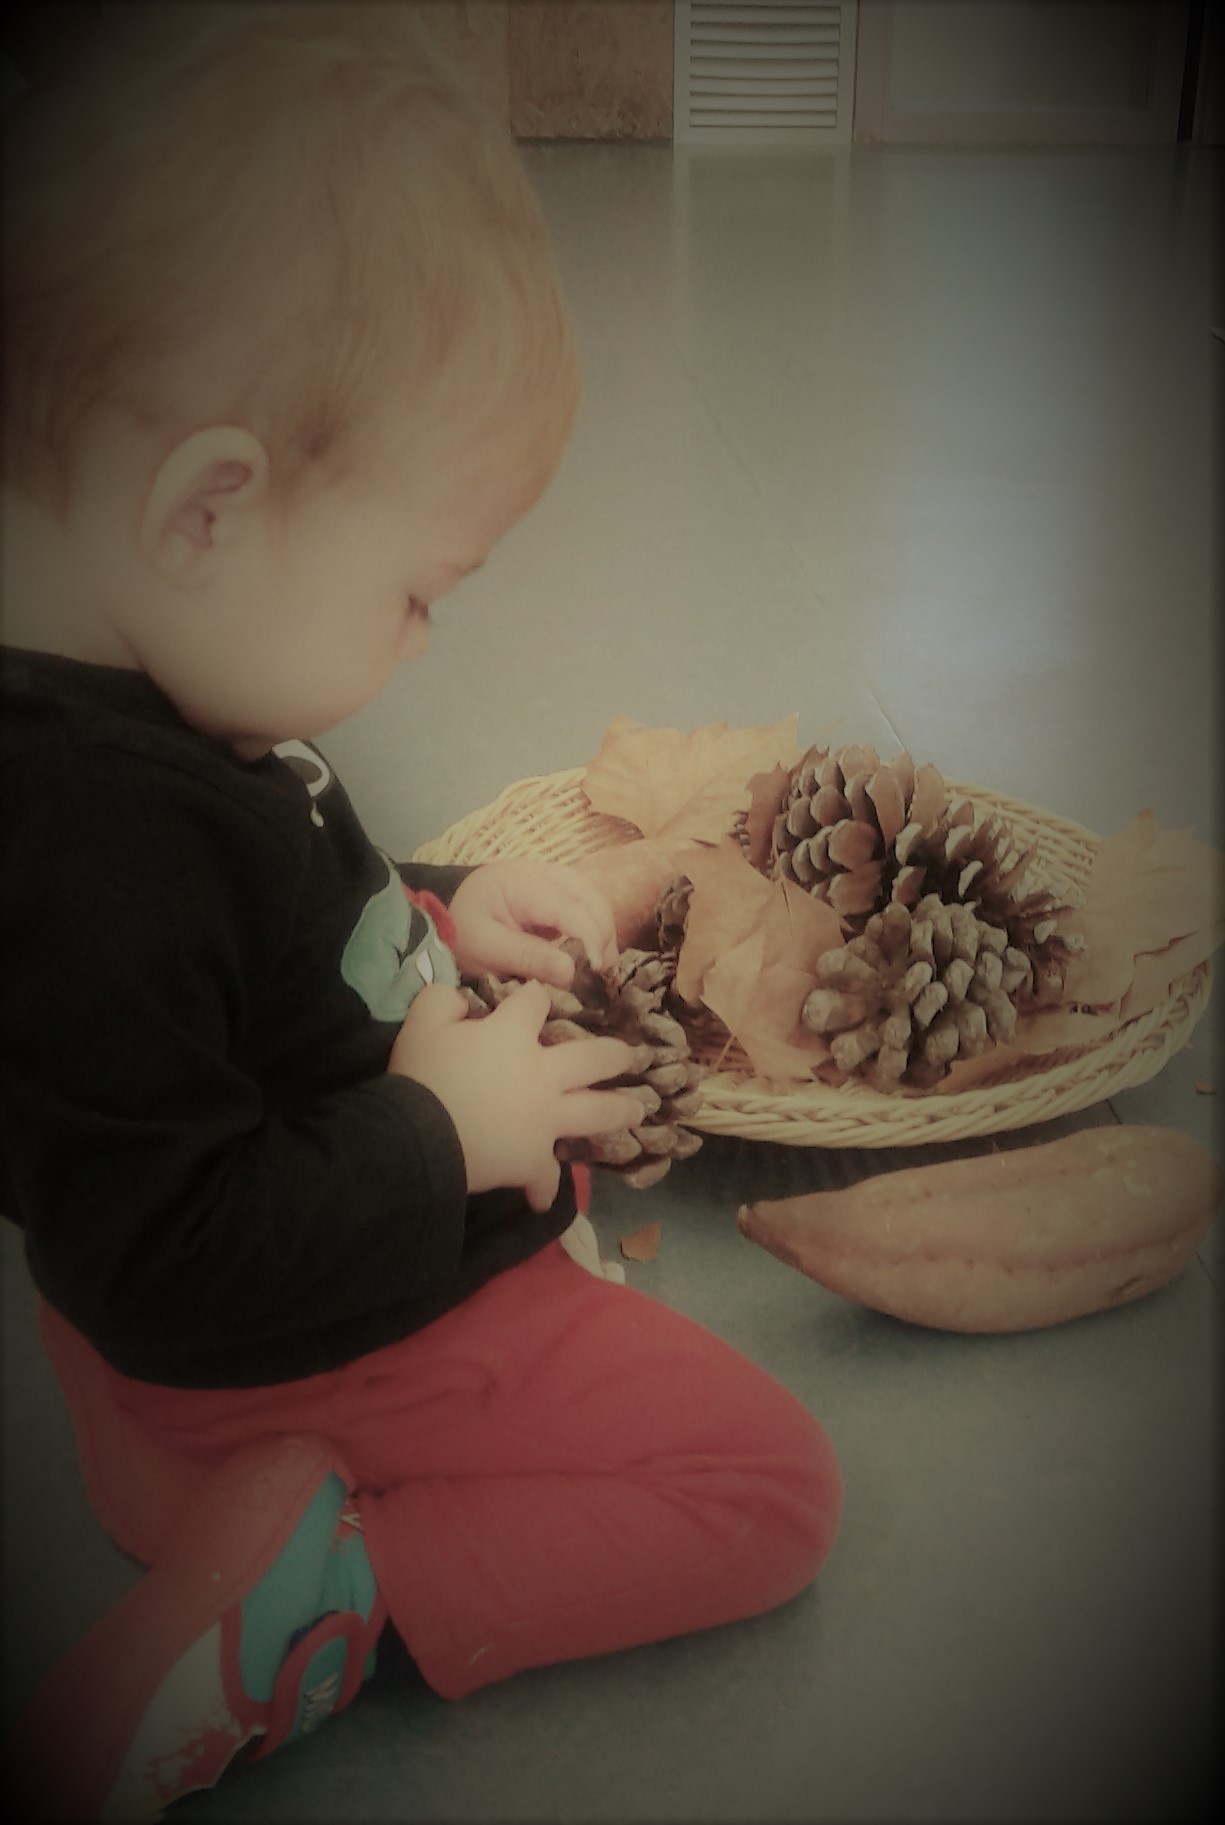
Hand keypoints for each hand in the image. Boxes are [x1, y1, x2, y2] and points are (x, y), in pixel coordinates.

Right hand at [388, 979, 640, 1210]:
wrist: (421, 1137)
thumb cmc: (422, 1075)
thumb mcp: (421, 1023)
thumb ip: (442, 1001)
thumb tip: (460, 1000)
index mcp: (514, 1035)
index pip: (535, 1002)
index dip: (536, 996)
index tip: (539, 997)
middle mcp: (542, 1074)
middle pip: (592, 1058)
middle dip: (614, 1054)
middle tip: (631, 1055)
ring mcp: (544, 1119)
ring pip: (594, 1112)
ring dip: (618, 1110)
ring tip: (636, 1112)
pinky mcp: (532, 1160)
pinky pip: (545, 1176)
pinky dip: (543, 1188)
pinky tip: (543, 1198)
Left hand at [447, 860, 618, 988]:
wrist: (449, 924)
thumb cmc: (464, 937)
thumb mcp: (487, 951)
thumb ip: (527, 958)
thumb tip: (571, 972)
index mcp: (518, 882)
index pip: (569, 907)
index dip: (590, 937)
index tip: (596, 971)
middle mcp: (539, 871)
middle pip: (589, 896)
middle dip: (603, 934)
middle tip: (603, 972)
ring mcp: (549, 877)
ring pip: (593, 897)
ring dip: (603, 931)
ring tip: (601, 965)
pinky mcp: (554, 889)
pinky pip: (585, 903)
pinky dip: (594, 927)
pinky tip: (592, 953)